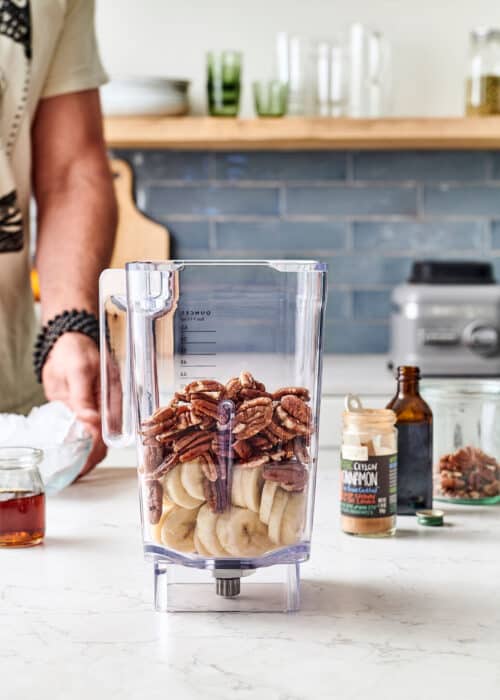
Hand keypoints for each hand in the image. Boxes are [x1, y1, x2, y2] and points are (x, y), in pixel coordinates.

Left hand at [42, 332, 106, 476]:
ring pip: (94, 442)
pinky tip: (66, 458)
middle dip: (90, 461)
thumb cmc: (76, 350)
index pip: (109, 432)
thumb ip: (84, 398)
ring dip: (82, 457)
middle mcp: (106, 408)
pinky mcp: (81, 412)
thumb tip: (90, 425)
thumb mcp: (79, 371)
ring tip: (69, 472)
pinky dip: (74, 448)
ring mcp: (94, 411)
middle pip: (104, 442)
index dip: (96, 451)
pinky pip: (81, 434)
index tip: (83, 465)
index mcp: (112, 398)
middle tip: (73, 474)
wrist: (66, 340)